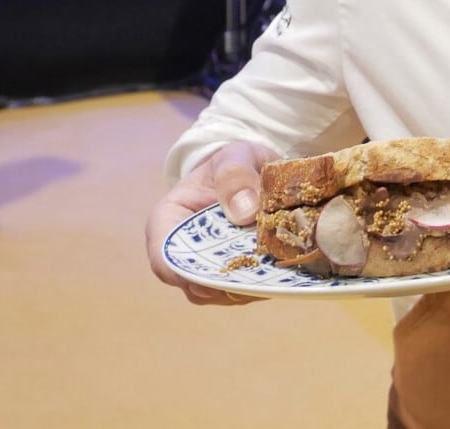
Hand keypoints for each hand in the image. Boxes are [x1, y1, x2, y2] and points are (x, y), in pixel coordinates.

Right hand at [144, 140, 277, 304]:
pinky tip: (285, 269)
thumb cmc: (235, 162)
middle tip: (263, 272)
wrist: (255, 170)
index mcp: (168, 220)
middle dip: (228, 283)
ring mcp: (208, 268)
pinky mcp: (234, 275)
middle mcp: (183, 251)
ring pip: (222, 293)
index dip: (186, 274)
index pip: (164, 258)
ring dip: (249, 286)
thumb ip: (235, 175)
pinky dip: (263, 284)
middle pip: (195, 285)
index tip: (221, 272)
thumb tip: (244, 212)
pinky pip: (244, 290)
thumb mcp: (235, 156)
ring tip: (278, 268)